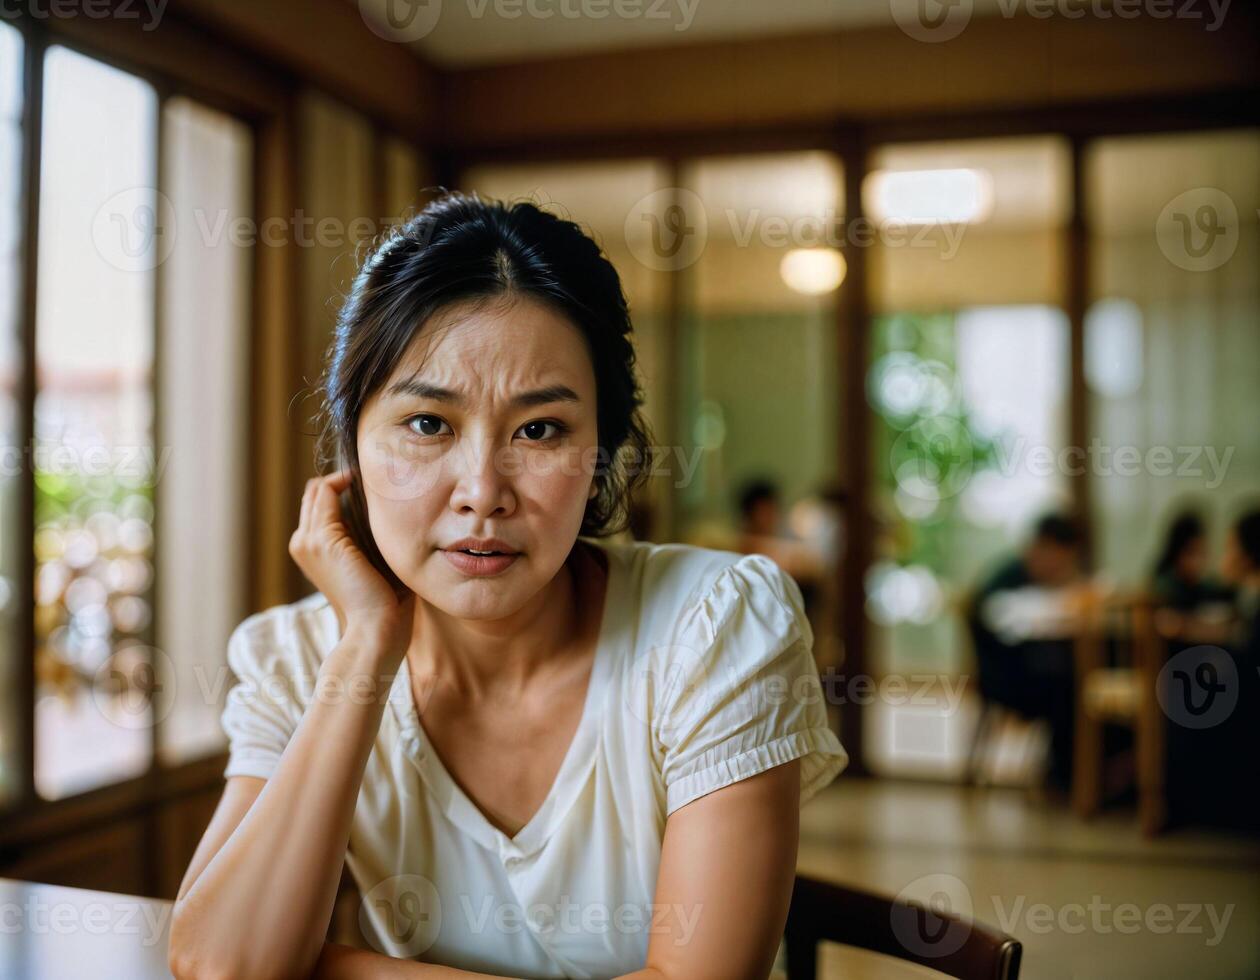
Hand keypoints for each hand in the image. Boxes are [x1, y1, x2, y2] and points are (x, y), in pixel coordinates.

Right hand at [289, 468, 414, 660]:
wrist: (374, 630)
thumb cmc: (382, 604)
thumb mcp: (371, 565)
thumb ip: (369, 541)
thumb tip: (393, 517)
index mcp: (311, 551)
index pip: (317, 505)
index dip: (340, 488)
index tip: (371, 482)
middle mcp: (302, 542)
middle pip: (315, 493)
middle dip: (342, 478)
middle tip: (375, 474)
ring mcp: (309, 540)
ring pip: (320, 489)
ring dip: (345, 477)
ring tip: (376, 476)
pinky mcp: (323, 538)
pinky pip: (328, 493)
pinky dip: (347, 481)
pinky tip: (373, 483)